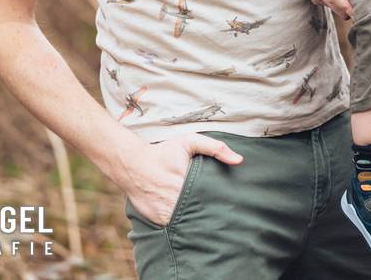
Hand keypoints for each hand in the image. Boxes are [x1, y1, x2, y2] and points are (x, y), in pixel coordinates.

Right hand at [114, 133, 241, 226]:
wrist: (131, 164)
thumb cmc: (162, 152)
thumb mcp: (189, 142)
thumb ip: (215, 148)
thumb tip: (239, 160)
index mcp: (189, 184)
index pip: (212, 201)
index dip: (221, 206)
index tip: (230, 208)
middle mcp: (178, 202)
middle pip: (201, 216)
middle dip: (211, 217)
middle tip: (224, 220)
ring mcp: (166, 214)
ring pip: (188, 225)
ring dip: (195, 224)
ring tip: (208, 225)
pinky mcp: (157, 221)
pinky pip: (173, 229)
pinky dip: (180, 227)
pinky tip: (188, 225)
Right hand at [284, 0, 370, 19]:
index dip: (345, 5)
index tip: (358, 9)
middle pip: (334, 7)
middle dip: (349, 12)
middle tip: (365, 11)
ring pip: (331, 7)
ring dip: (343, 9)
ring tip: (359, 6)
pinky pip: (327, 4)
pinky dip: (337, 5)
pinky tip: (347, 0)